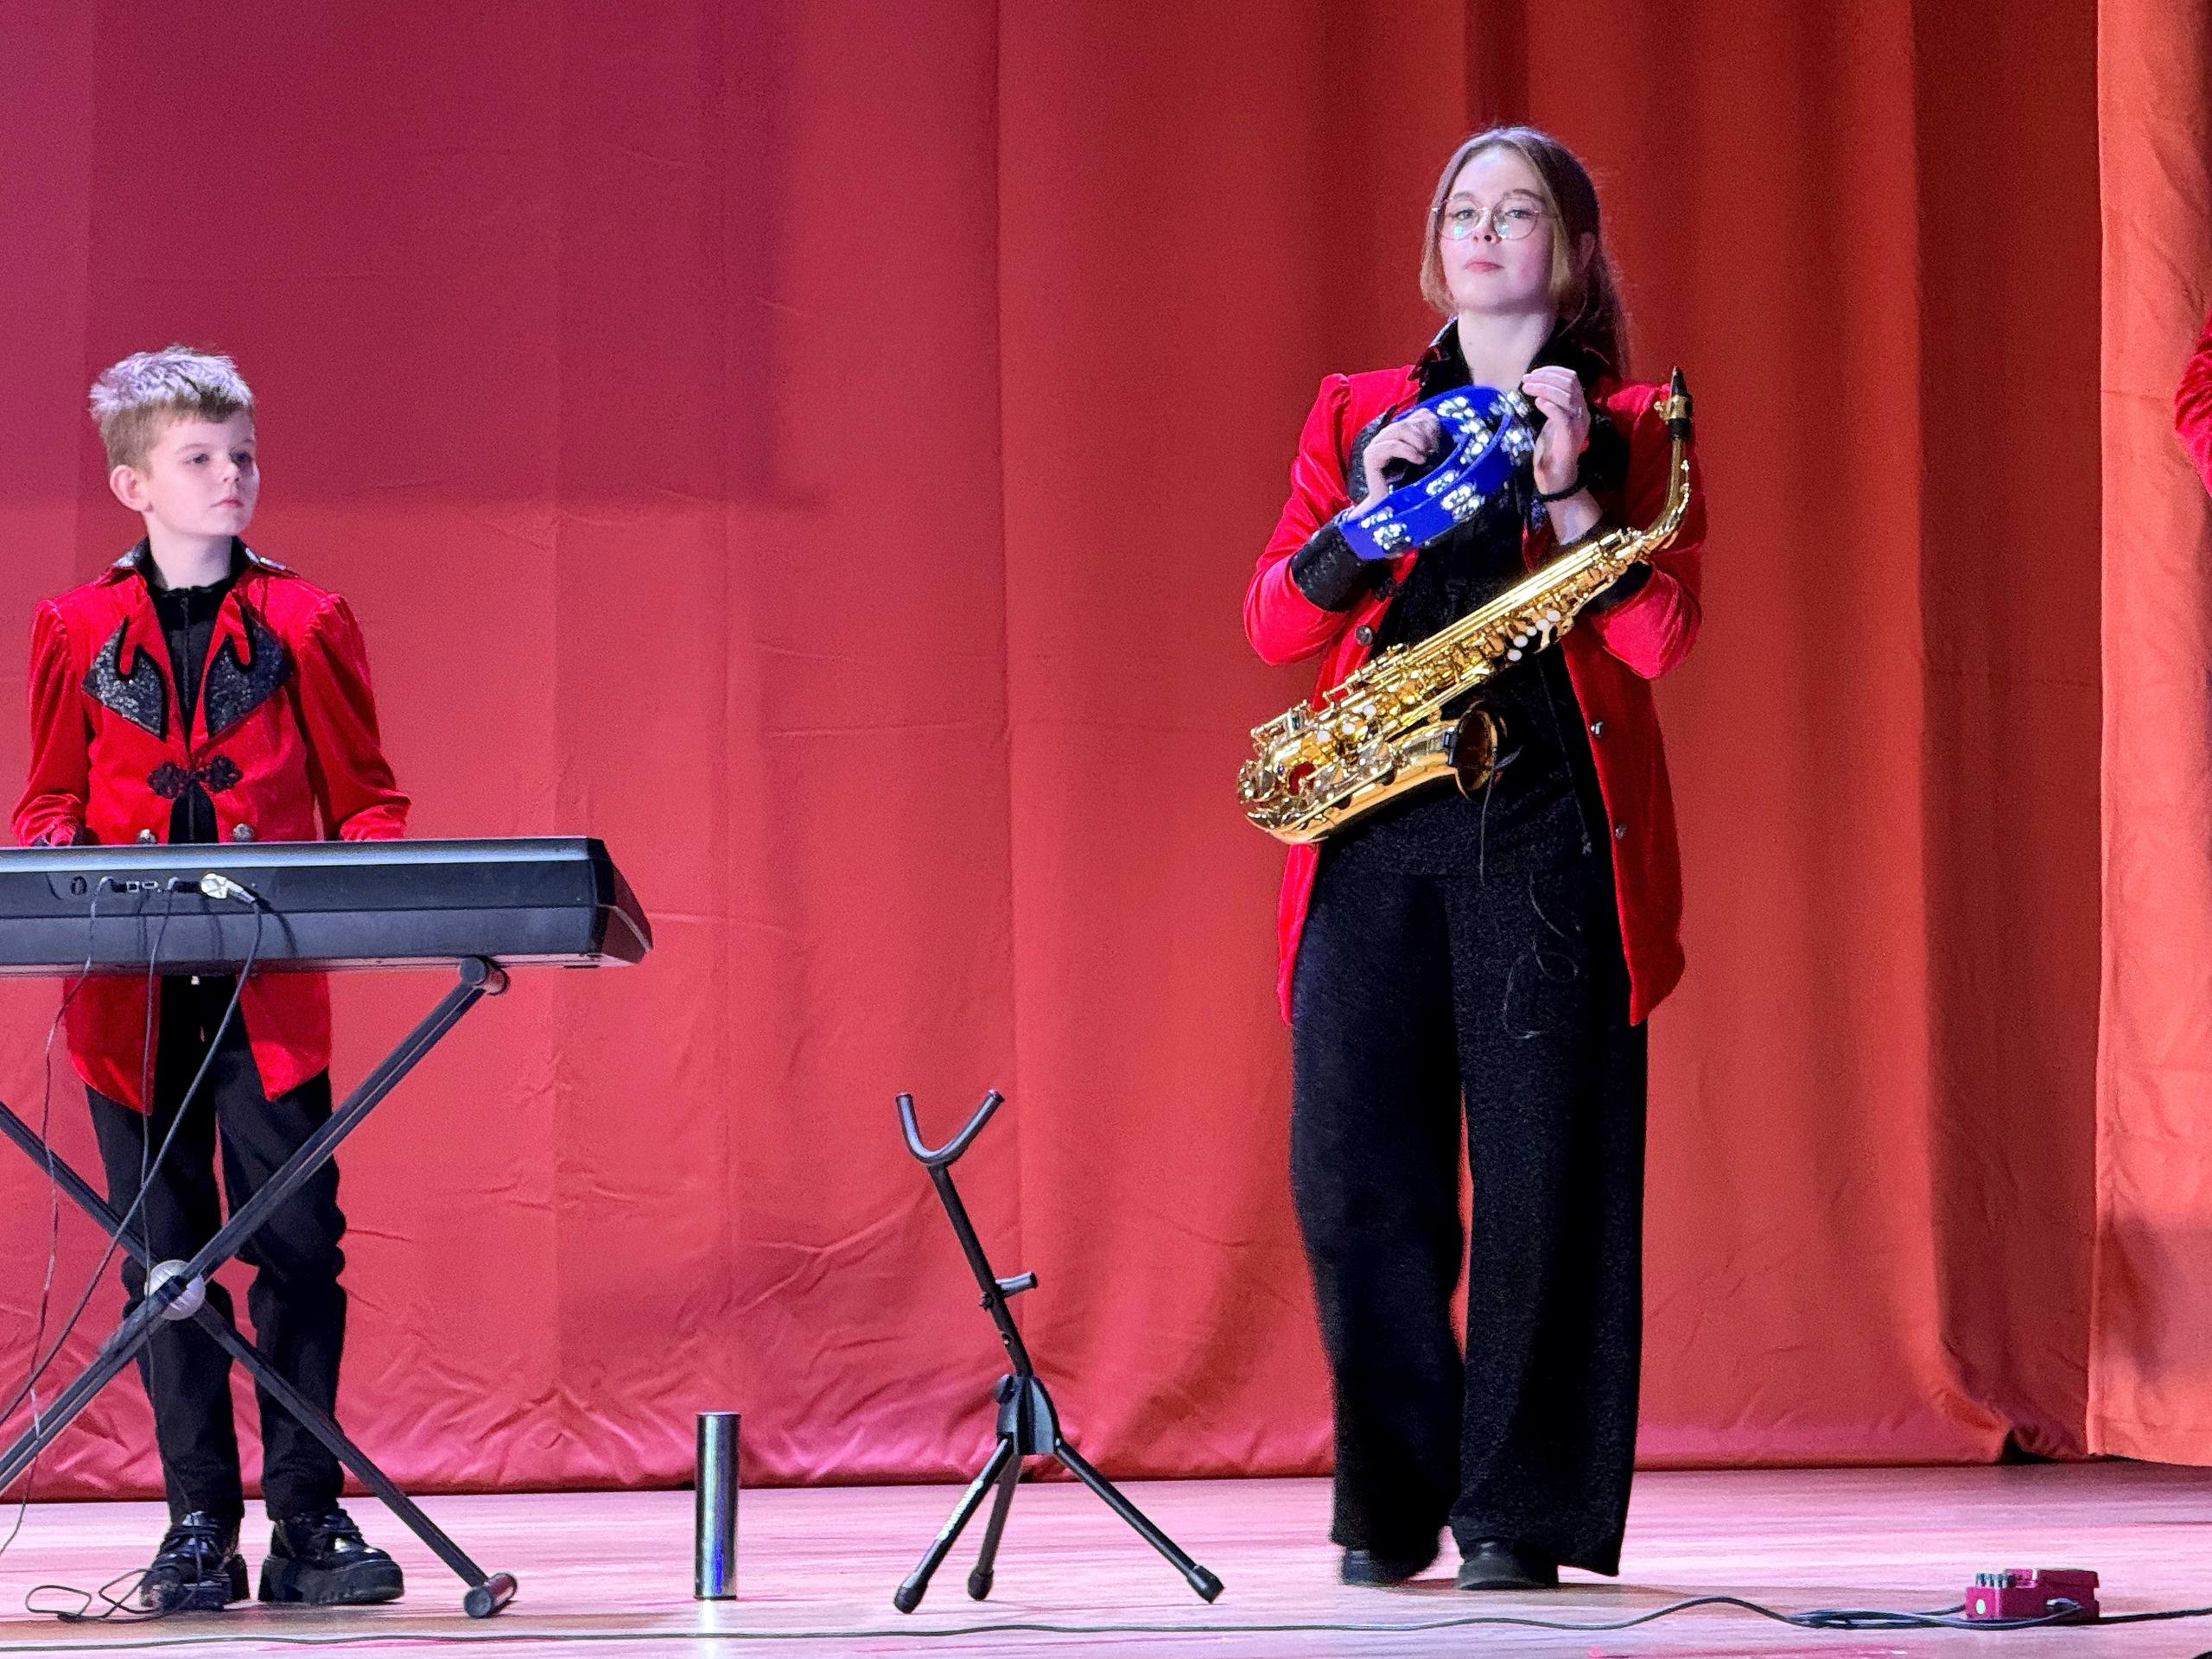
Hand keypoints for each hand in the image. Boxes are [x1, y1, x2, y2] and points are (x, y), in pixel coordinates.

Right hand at [1354, 409, 1447, 510]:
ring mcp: (1376, 446)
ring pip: (1400, 428)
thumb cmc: (1412, 487)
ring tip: (1426, 454)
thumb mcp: (1427, 460)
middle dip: (1426, 434)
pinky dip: (1408, 450)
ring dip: (1418, 440)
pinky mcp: (1371, 458)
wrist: (1393, 511)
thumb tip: (1432, 418)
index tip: (1440, 444)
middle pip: (1409, 421)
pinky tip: (1419, 459)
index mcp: (1400, 435)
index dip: (1432, 425)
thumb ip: (1430, 439)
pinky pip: (1391, 445)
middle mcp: (1386, 437)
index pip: (1418, 417)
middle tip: (1434, 450)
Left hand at [1520, 366, 1589, 496]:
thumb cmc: (1551, 449)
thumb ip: (1552, 403)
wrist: (1556, 476)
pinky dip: (1549, 405)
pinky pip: (1562, 415)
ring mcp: (1579, 424)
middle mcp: (1583, 413)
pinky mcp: (1570, 436)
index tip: (1534, 372)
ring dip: (1543, 388)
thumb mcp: (1551, 420)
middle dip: (1545, 377)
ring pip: (1566, 396)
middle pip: (1569, 384)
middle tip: (1526, 379)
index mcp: (1580, 407)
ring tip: (1526, 388)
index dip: (1553, 371)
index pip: (1573, 379)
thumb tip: (1538, 385)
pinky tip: (1537, 402)